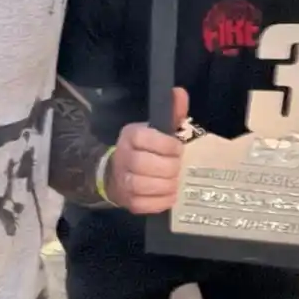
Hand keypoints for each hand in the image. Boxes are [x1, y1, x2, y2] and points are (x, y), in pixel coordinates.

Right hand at [106, 87, 187, 213]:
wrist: (118, 173)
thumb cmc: (145, 148)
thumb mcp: (157, 128)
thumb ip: (171, 112)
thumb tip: (180, 93)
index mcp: (130, 135)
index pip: (145, 137)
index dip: (166, 145)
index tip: (178, 148)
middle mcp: (123, 157)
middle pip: (144, 164)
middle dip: (169, 166)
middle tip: (177, 166)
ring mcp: (123, 181)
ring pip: (143, 185)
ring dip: (166, 184)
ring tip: (174, 180)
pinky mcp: (128, 201)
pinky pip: (144, 205)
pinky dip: (161, 202)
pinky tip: (169, 194)